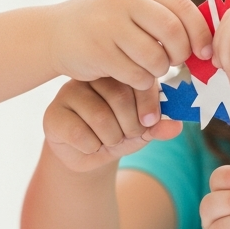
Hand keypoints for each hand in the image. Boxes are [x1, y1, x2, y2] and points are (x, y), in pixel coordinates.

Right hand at [44, 78, 182, 171]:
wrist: (86, 155)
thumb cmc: (116, 133)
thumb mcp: (141, 131)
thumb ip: (158, 127)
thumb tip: (176, 127)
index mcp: (115, 73)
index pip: (137, 80)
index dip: (148, 105)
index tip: (149, 123)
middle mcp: (90, 78)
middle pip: (119, 97)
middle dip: (130, 126)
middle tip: (127, 135)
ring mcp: (68, 94)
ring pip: (100, 117)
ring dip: (111, 138)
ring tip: (107, 140)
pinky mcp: (53, 115)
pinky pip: (79, 132)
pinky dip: (91, 146)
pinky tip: (88, 144)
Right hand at [46, 0, 211, 90]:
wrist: (55, 32)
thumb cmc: (104, 24)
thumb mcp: (132, 7)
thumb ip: (165, 16)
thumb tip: (207, 39)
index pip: (184, 8)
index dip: (201, 33)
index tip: (203, 53)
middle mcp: (125, 0)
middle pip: (174, 32)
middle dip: (181, 54)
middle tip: (175, 63)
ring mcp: (109, 25)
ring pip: (156, 58)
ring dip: (159, 71)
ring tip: (150, 69)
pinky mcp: (99, 51)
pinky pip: (136, 74)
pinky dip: (141, 81)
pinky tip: (132, 76)